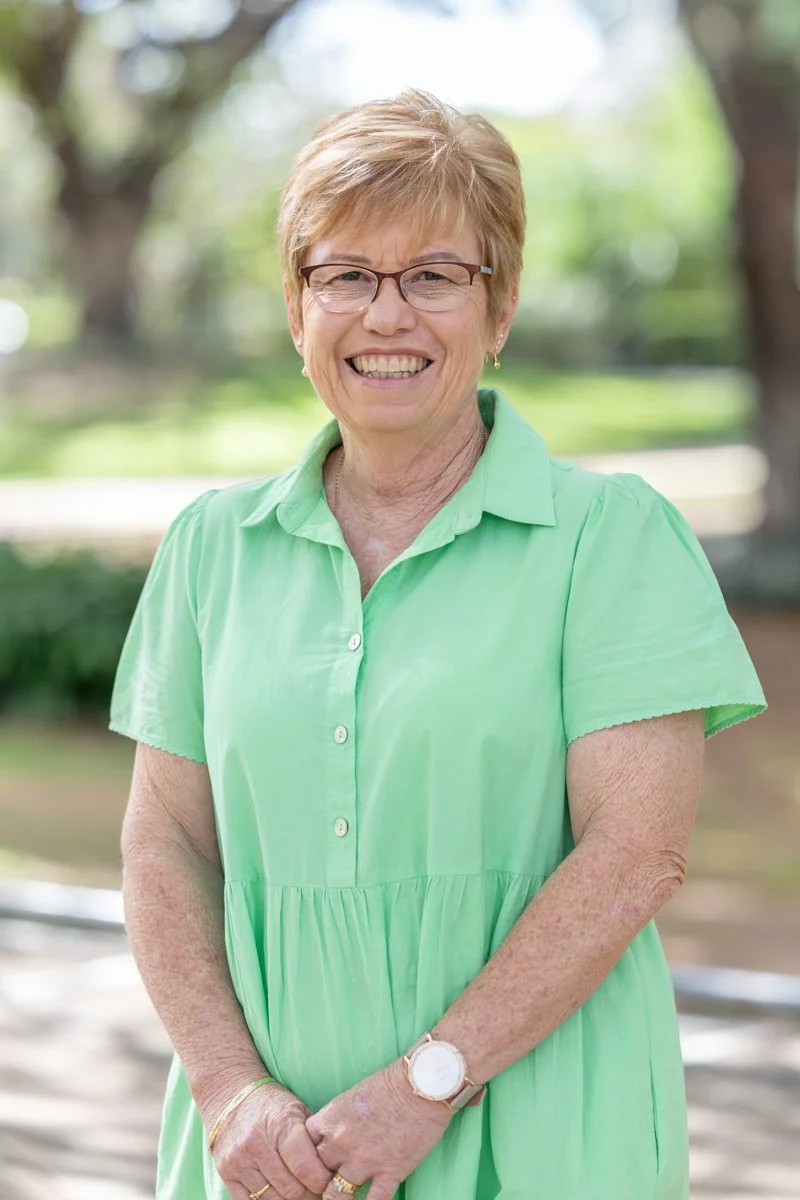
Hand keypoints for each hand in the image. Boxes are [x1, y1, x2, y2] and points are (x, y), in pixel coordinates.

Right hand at [212, 1081, 332, 1199]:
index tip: (328, 1181)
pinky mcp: (225, 1174)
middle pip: (291, 1189)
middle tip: (316, 1189)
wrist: (230, 1099)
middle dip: (309, 1193)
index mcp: (280, 1124)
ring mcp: (238, 1161)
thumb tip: (333, 1172)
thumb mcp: (298, 1111)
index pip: (305, 1168)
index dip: (322, 1181)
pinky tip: (278, 1192)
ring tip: (299, 1190)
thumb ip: (313, 1140)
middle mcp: (256, 1144)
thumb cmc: (272, 1106)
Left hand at [305, 1058, 453, 1199]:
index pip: (300, 1148)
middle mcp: (341, 1142)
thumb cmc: (390, 1084)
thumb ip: (337, 1120)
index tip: (309, 1167)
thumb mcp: (352, 1096)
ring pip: (335, 1197)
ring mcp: (364, 1160)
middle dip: (318, 1182)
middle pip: (314, 1174)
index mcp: (330, 1119)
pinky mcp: (389, 1172)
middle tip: (323, 1187)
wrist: (423, 1084)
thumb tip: (330, 1139)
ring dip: (337, 1199)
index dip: (303, 1161)